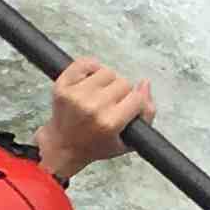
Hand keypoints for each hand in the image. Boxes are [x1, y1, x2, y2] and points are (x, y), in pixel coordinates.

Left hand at [37, 57, 153, 183]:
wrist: (62, 147)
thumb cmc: (95, 145)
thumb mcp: (128, 142)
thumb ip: (146, 115)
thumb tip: (145, 83)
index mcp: (110, 123)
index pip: (137, 98)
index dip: (136, 103)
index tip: (129, 110)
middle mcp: (93, 107)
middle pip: (123, 82)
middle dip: (121, 93)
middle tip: (111, 106)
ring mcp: (76, 95)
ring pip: (107, 72)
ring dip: (107, 81)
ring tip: (100, 95)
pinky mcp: (63, 85)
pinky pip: (85, 63)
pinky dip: (90, 68)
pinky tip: (90, 81)